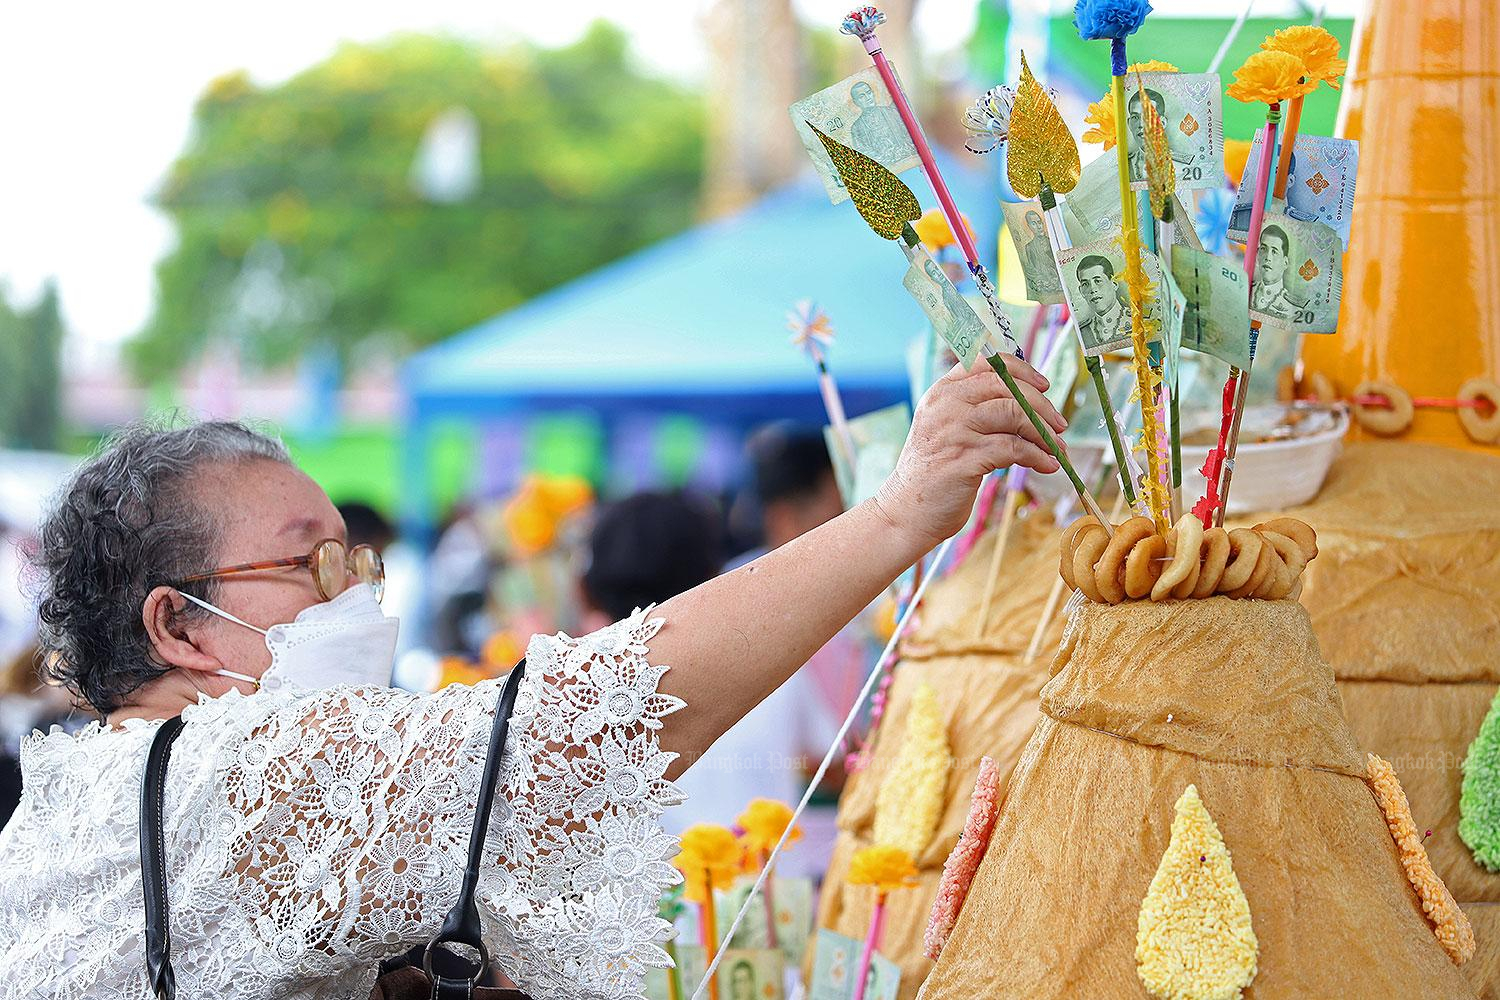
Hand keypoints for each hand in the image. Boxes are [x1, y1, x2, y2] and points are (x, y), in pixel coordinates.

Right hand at [874, 356, 1067, 549]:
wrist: (907, 510)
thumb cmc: (934, 470)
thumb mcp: (947, 428)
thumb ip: (976, 409)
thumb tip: (1029, 401)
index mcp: (941, 392)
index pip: (986, 363)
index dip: (1020, 370)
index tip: (1043, 385)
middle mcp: (945, 406)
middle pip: (1006, 387)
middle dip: (1041, 404)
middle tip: (1060, 424)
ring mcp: (953, 432)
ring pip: (1014, 415)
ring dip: (1044, 432)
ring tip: (1057, 448)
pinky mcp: (964, 460)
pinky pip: (1013, 449)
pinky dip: (1037, 456)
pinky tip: (1047, 465)